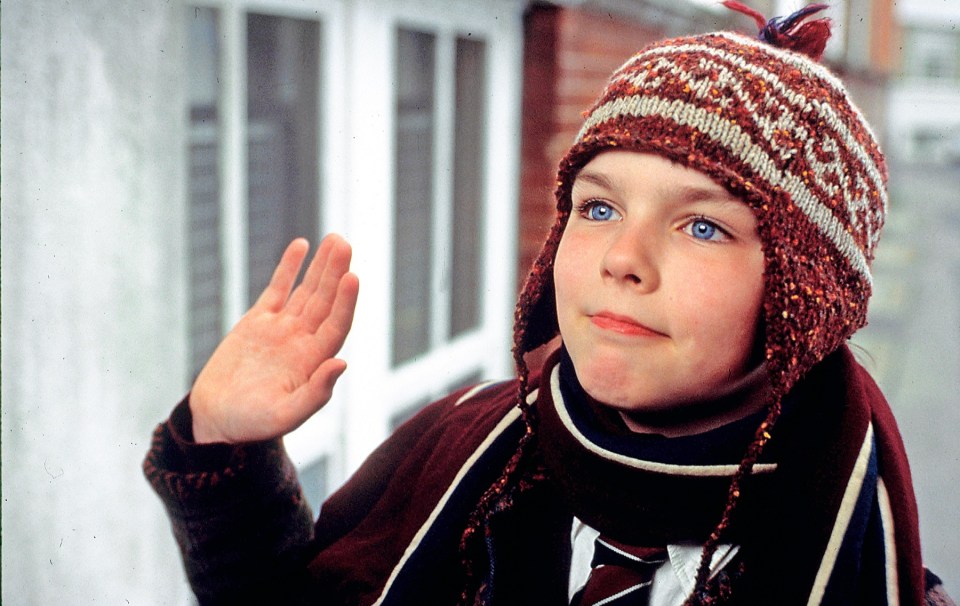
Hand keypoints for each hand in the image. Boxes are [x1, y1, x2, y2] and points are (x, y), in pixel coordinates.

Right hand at [189, 234, 358, 443]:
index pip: (336, 324)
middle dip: (335, 272)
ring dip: (321, 266)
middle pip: (325, 301)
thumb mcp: (284, 416)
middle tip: (345, 243)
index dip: (345, 302)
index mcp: (313, 361)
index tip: (352, 276)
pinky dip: (289, 267)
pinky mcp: (257, 322)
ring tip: (336, 240)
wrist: (216, 420)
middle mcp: (303, 341)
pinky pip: (277, 288)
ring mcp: (281, 329)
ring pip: (307, 290)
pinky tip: (301, 245)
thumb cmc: (251, 425)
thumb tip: (341, 363)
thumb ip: (315, 393)